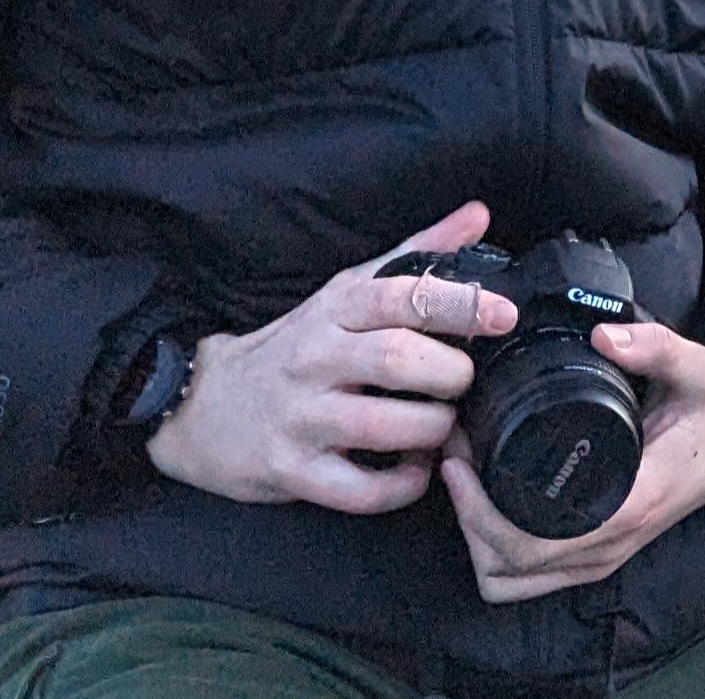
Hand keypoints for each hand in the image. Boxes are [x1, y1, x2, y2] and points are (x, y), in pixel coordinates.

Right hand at [147, 200, 518, 513]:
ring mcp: (301, 417)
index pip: (401, 295)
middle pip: (398, 359)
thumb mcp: (347, 291)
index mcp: (335, 308)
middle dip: (450, 373)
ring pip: (384, 425)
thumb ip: (415, 255)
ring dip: (433, 429)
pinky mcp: (290, 471)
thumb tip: (478, 216)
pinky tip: (414, 469)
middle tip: (462, 381)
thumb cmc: (295, 346)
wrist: (200, 406)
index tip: (504, 314)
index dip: (461, 303)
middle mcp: (316, 358)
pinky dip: (402, 486)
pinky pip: (359, 489)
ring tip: (442, 425)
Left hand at [439, 320, 704, 602]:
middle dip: (466, 520)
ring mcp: (602, 557)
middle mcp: (611, 544)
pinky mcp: (596, 555)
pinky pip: (526, 578)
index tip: (461, 457)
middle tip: (456, 458)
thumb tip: (604, 334)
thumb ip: (655, 347)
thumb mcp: (698, 368)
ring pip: (509, 583)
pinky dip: (495, 551)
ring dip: (476, 541)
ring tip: (467, 479)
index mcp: (629, 505)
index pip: (531, 543)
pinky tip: (490, 499)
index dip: (478, 510)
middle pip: (506, 571)